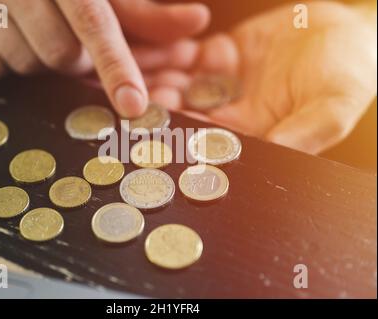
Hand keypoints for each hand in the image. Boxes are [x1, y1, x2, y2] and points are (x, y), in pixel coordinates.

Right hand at [0, 0, 209, 116]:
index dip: (117, 66)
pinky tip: (13, 43)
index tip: (133, 105)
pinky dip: (10, 66)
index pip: (95, 24)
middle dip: (75, 61)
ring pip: (29, 65)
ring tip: (42, 37)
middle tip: (71, 47)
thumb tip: (197, 21)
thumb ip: (151, 16)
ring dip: (44, 62)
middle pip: (61, 56)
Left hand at [145, 2, 376, 153]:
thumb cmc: (349, 73)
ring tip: (141, 68)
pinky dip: (174, 50)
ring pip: (183, 84)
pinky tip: (159, 45)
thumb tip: (273, 157)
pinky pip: (191, 55)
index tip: (164, 121)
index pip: (210, 137)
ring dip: (162, 77)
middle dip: (163, 104)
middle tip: (141, 94)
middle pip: (188, 113)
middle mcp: (233, 113)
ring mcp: (224, 83)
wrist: (350, 31)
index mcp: (253, 133)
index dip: (186, 129)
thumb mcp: (332, 107)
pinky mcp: (222, 56)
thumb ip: (302, 133)